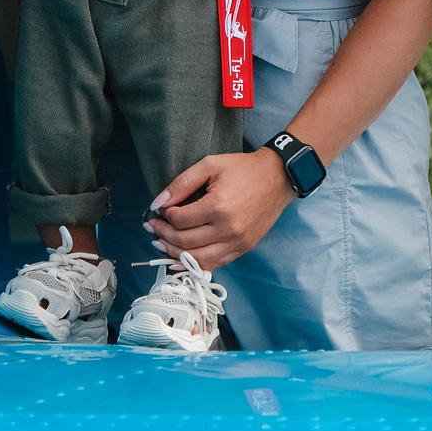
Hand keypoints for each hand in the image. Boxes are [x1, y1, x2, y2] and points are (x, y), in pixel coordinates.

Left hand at [145, 148, 296, 267]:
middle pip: (185, 242)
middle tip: (153, 227)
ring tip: (161, 244)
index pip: (180, 220)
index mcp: (218, 207)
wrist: (278, 177)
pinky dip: (194, 264)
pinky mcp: (243, 249)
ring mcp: (237, 243)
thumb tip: (158, 202)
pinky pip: (214, 264)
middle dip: (163, 235)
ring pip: (197, 259)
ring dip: (174, 254)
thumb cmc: (244, 169)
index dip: (165, 216)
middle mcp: (228, 230)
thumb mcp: (210, 165)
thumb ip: (182, 183)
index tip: (160, 209)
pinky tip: (180, 259)